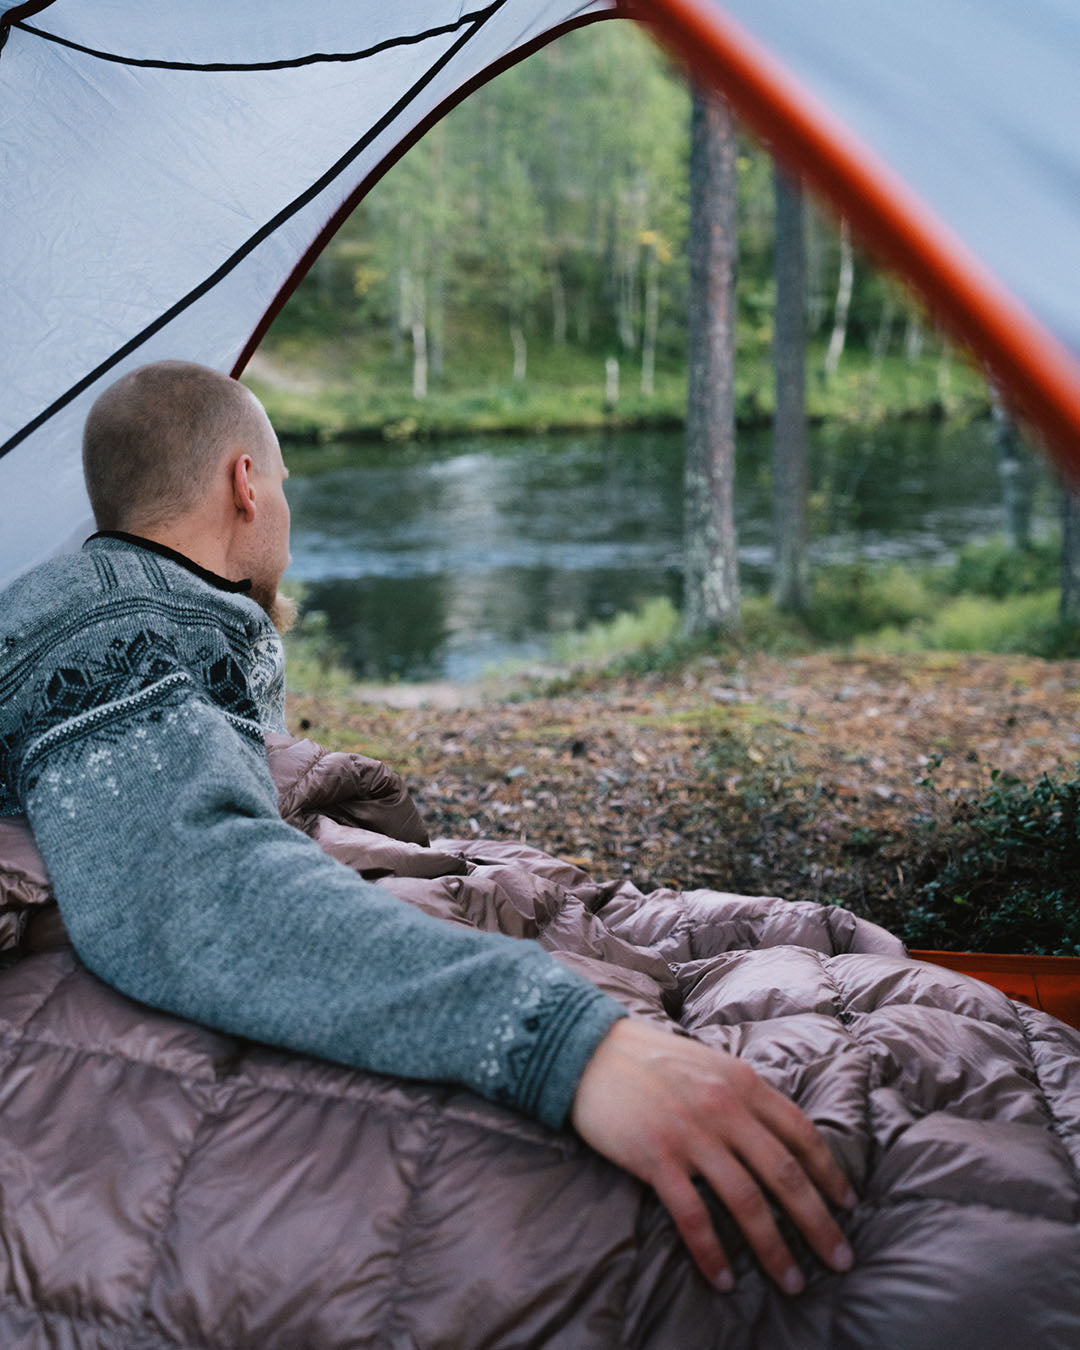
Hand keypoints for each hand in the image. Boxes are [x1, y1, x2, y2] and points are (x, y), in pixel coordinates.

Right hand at [570, 1018, 855, 1293]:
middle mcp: (723, 1108)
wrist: (588, 1050)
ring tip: (792, 1281)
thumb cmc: (650, 1058)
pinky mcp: (656, 1158)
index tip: (848, 1205)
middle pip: (784, 1174)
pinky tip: (724, 1279)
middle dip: (818, 1223)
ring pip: (746, 1201)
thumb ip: (743, 1094)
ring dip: (774, 1248)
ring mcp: (690, 1134)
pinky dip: (713, 1253)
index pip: (800, 1133)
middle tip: (840, 1259)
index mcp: (741, 1082)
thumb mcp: (709, 1062)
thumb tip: (779, 1133)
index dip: (829, 1173)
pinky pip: (693, 1216)